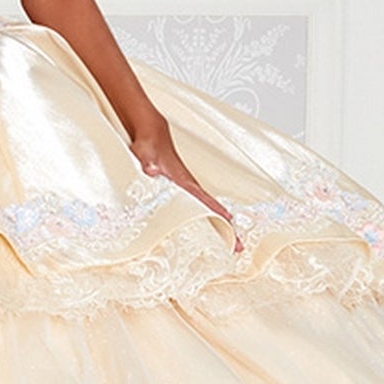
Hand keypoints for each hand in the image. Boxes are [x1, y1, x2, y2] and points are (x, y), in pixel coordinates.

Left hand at [129, 112, 243, 254]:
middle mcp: (189, 187)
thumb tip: (151, 169)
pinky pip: (195, 209)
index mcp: (185, 181)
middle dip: (227, 228)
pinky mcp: (179, 192)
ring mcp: (185, 190)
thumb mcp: (146, 152)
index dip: (218, 214)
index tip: (231, 227)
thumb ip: (148, 161)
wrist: (151, 136)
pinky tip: (206, 232)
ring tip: (229, 245)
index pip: (206, 200)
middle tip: (238, 247)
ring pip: (206, 211)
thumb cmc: (150, 145)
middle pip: (212, 211)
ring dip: (218, 227)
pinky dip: (204, 221)